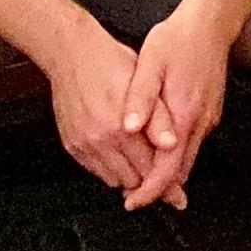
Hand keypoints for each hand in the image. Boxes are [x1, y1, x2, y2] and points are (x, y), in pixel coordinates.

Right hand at [44, 15, 185, 207]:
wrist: (71, 53)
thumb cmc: (111, 62)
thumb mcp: (146, 81)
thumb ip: (159, 117)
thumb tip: (171, 144)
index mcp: (123, 127)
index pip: (151, 169)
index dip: (168, 184)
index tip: (178, 197)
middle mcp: (101, 141)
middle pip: (134, 180)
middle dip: (149, 181)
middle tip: (161, 179)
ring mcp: (84, 145)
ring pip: (114, 180)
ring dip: (130, 176)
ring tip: (139, 162)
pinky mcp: (72, 146)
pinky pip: (95, 171)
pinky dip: (110, 168)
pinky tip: (118, 153)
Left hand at [117, 0, 235, 209]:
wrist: (212, 21)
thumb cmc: (179, 39)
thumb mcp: (150, 62)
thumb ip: (140, 97)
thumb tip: (127, 129)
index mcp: (184, 114)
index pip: (167, 170)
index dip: (149, 191)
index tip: (131, 202)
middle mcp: (200, 123)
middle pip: (179, 172)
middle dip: (157, 188)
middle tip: (130, 194)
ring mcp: (208, 118)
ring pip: (187, 160)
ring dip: (166, 173)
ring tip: (139, 176)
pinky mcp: (211, 112)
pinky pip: (192, 144)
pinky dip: (175, 155)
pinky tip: (158, 149)